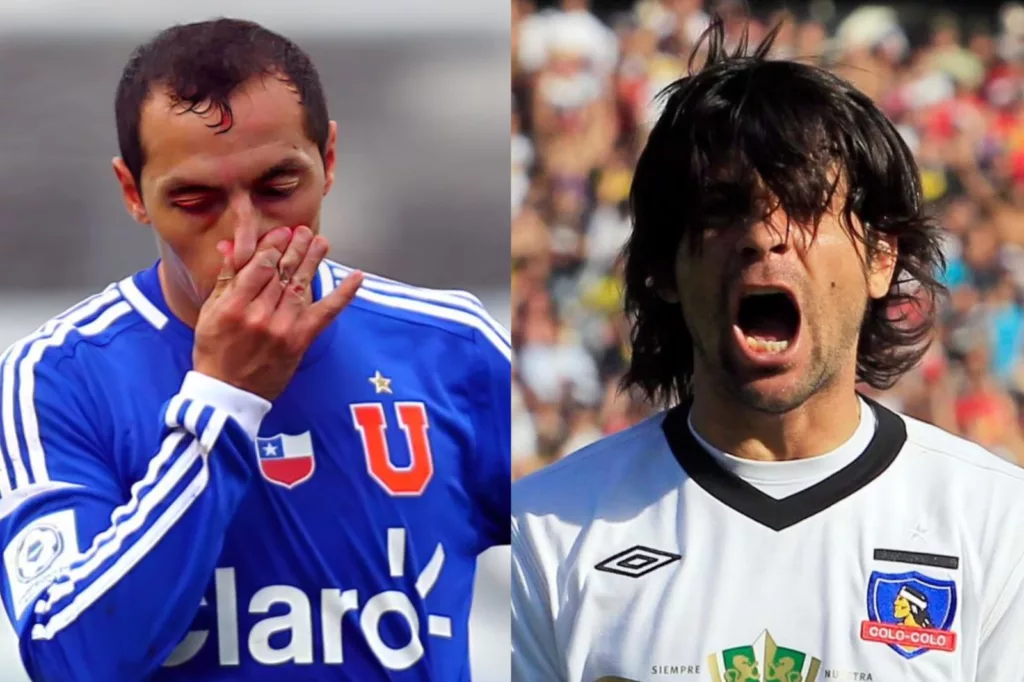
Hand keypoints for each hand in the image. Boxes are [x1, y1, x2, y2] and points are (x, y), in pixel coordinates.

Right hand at [193, 225, 362, 400]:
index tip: (281, 232)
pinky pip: (325, 314)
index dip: (273, 246)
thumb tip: (233, 246)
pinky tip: (356, 278)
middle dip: (295, 248)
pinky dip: (343, 295)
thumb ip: (225, 279)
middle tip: (304, 230)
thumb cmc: (215, 351)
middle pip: (282, 273)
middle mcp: (259, 316)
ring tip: (321, 242)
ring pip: (301, 286)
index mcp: (233, 306)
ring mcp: (282, 329)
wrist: (228, 394)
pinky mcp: (300, 341)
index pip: (258, 266)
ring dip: (313, 261)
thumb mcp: (209, 313)